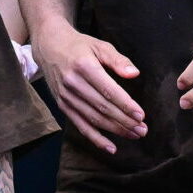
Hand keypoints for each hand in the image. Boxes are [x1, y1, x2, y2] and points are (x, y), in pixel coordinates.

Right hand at [32, 27, 146, 152]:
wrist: (49, 45)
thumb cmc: (79, 45)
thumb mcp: (100, 46)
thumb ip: (118, 60)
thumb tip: (134, 74)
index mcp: (84, 66)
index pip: (108, 90)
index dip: (126, 105)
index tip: (141, 115)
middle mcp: (73, 83)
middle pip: (102, 107)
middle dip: (125, 121)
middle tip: (143, 129)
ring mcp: (65, 96)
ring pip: (93, 119)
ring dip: (115, 130)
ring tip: (134, 135)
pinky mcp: (62, 105)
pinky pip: (80, 125)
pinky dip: (95, 138)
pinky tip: (111, 147)